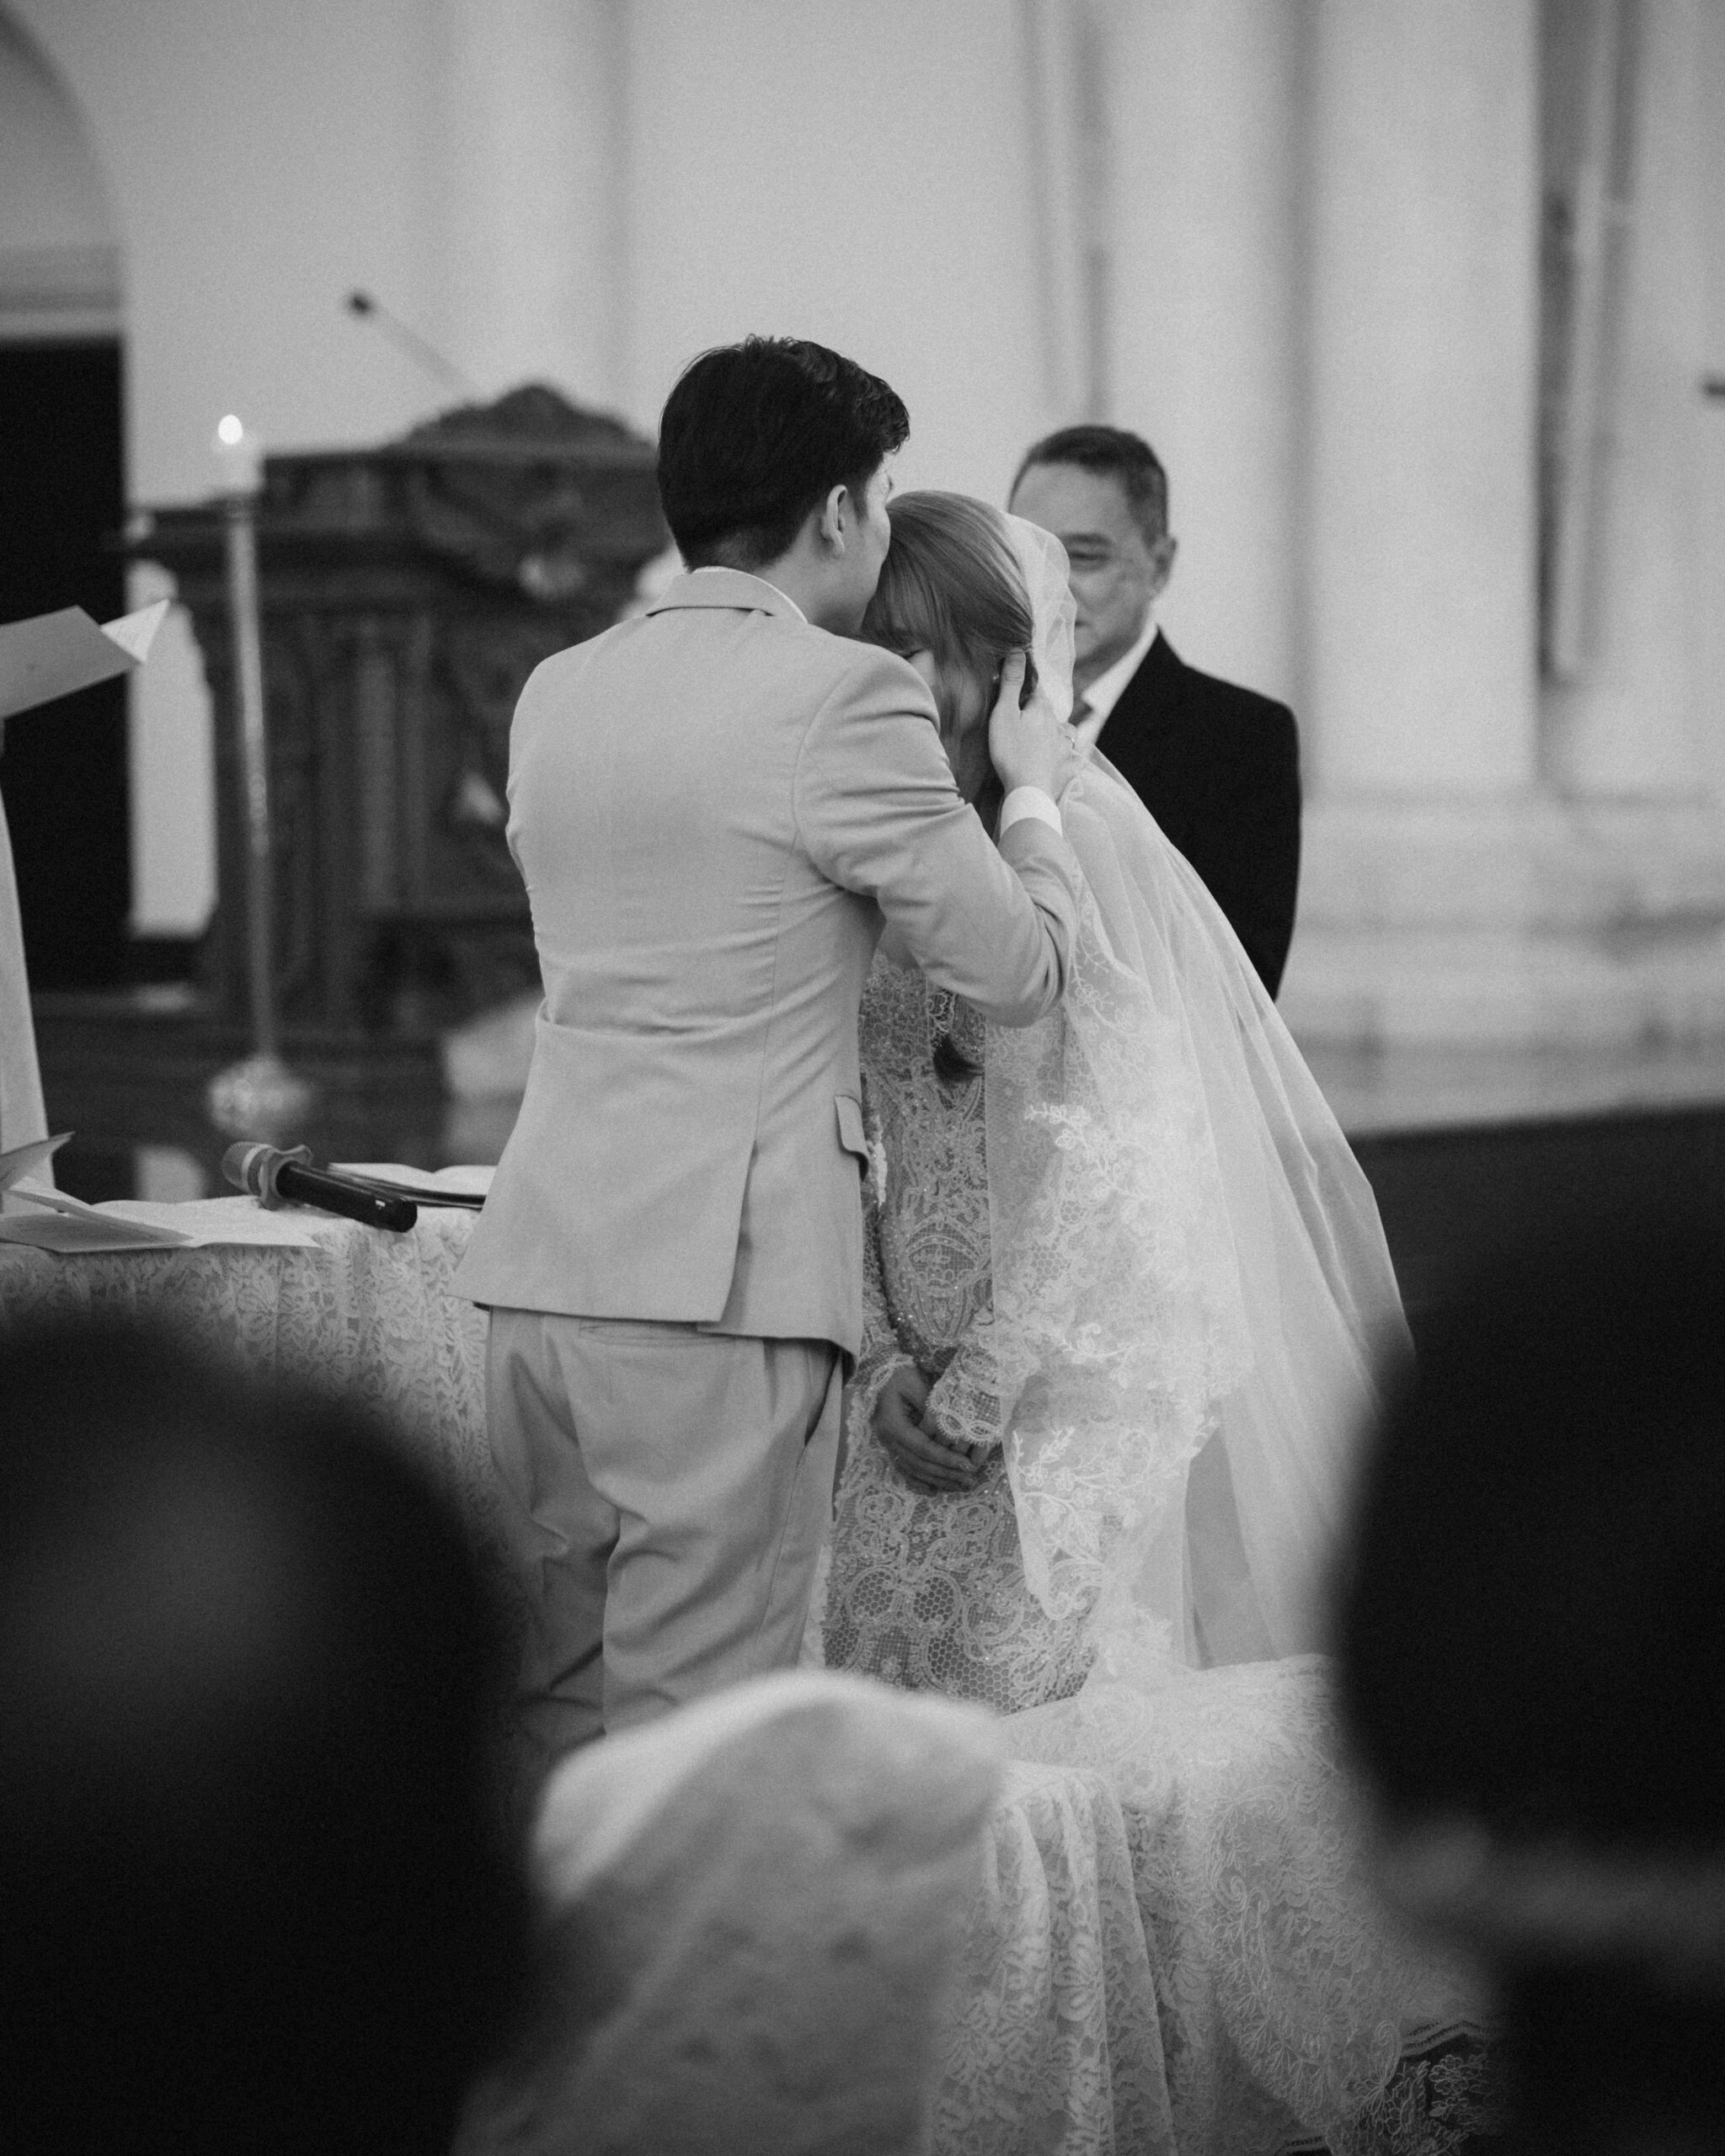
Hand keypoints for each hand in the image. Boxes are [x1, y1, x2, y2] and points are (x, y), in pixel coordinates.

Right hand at [873, 1363, 982, 1495]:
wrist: (878, 1371)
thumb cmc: (899, 1375)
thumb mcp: (915, 1384)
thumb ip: (931, 1408)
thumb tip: (950, 1430)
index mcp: (893, 1424)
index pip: (923, 1448)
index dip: (945, 1459)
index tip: (967, 1466)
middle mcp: (888, 1439)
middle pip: (919, 1464)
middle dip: (946, 1474)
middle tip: (970, 1481)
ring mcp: (888, 1444)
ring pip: (913, 1470)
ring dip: (937, 1481)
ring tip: (960, 1487)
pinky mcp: (891, 1446)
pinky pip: (905, 1469)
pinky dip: (919, 1482)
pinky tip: (934, 1490)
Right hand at [987, 652, 1073, 800]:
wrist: (1029, 791)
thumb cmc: (1012, 752)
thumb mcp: (1004, 714)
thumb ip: (1011, 682)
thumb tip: (1018, 650)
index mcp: (1041, 710)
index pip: (1037, 692)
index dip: (1027, 690)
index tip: (1017, 694)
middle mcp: (1058, 726)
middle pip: (1050, 713)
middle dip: (1040, 713)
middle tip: (1024, 721)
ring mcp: (1065, 748)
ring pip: (1065, 734)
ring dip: (1057, 734)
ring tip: (1045, 740)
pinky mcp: (1068, 769)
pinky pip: (1072, 760)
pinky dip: (1068, 759)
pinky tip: (1064, 762)